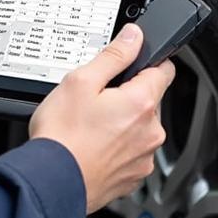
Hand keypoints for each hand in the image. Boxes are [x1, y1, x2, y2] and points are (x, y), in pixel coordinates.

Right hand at [29, 24, 175, 212]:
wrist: (53, 181)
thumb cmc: (63, 134)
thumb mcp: (81, 80)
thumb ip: (113, 55)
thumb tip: (134, 37)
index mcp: (141, 103)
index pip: (164, 70)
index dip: (147, 61)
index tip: (131, 63)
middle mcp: (151, 132)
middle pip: (149, 99)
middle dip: (128, 94)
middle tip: (96, 97)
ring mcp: (144, 157)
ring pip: (140, 127)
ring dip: (123, 122)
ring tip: (89, 124)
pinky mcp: (134, 176)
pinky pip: (132, 151)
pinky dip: (117, 146)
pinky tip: (92, 144)